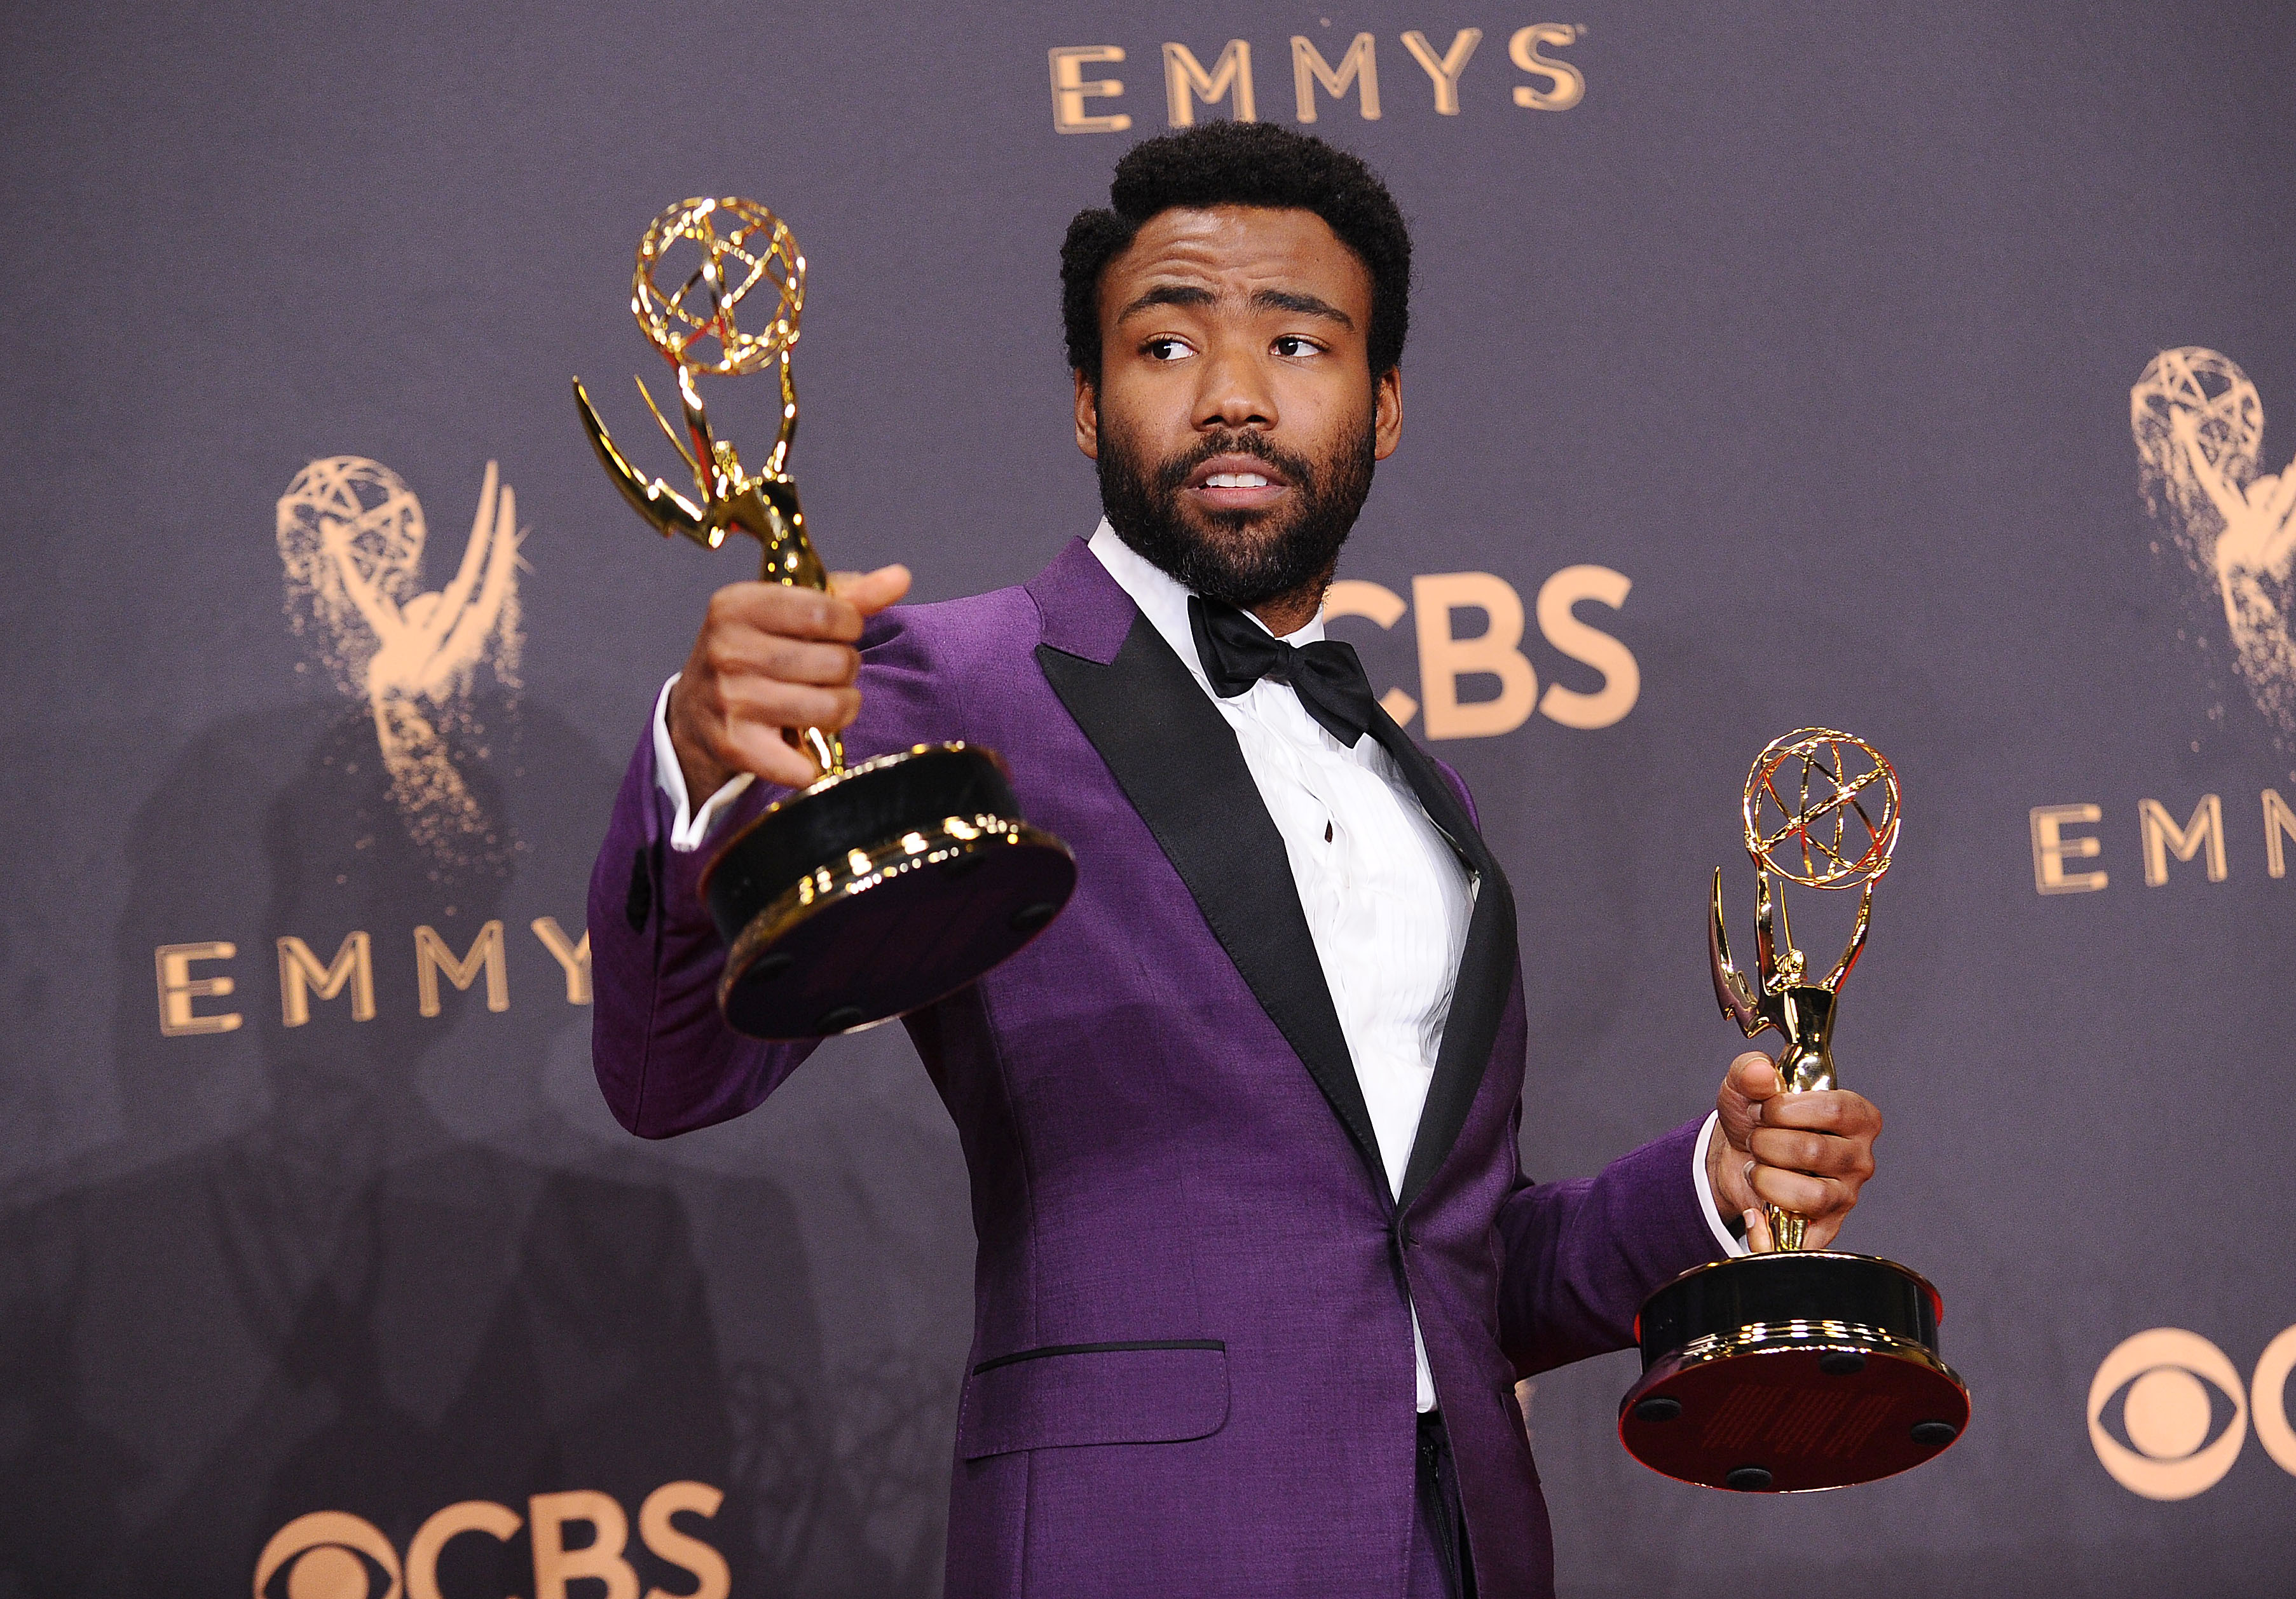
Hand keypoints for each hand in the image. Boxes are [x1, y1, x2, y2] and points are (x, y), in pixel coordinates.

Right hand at [667, 564, 911, 794]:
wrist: (692, 715)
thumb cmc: (753, 654)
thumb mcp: (788, 613)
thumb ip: (848, 596)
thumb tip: (900, 577)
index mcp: (738, 605)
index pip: (824, 611)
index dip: (849, 625)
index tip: (840, 632)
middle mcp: (729, 650)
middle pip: (834, 662)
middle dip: (845, 670)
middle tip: (827, 674)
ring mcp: (731, 699)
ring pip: (830, 708)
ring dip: (839, 710)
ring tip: (821, 704)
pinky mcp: (736, 746)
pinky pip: (803, 763)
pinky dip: (812, 761)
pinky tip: (799, 744)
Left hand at [1705, 1052, 1879, 1251]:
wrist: (1736, 1156)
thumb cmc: (1754, 1118)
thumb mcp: (1744, 1085)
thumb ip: (1750, 1070)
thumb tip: (1762, 1073)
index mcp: (1856, 1115)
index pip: (1834, 1110)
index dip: (1786, 1110)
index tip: (1763, 1109)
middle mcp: (1859, 1157)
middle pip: (1814, 1151)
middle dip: (1767, 1143)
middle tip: (1755, 1139)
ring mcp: (1846, 1195)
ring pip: (1812, 1194)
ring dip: (1766, 1179)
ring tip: (1756, 1168)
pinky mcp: (1827, 1226)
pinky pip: (1803, 1237)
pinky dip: (1768, 1227)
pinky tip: (1755, 1208)